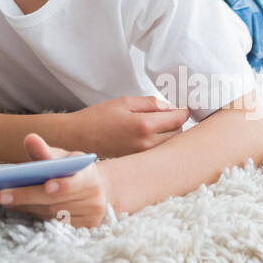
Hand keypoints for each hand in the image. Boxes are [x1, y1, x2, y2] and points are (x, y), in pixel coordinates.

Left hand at [0, 133, 113, 228]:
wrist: (94, 190)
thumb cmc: (71, 170)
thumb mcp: (61, 157)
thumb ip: (44, 151)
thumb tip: (29, 138)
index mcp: (90, 175)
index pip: (77, 182)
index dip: (63, 185)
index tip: (47, 185)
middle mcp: (94, 198)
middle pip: (57, 202)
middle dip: (28, 197)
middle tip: (2, 196)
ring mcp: (90, 217)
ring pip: (52, 215)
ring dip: (27, 207)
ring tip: (5, 201)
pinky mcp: (83, 230)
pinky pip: (54, 226)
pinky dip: (35, 216)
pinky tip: (18, 208)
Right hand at [67, 95, 189, 157]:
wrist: (78, 137)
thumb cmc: (98, 117)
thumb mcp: (124, 101)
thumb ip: (149, 103)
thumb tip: (169, 107)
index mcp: (144, 125)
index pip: (177, 119)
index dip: (183, 111)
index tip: (183, 106)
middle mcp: (146, 144)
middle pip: (178, 134)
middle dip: (177, 123)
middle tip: (170, 114)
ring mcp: (143, 156)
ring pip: (170, 146)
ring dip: (171, 135)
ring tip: (161, 125)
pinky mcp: (138, 162)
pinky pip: (159, 153)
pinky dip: (161, 145)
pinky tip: (151, 137)